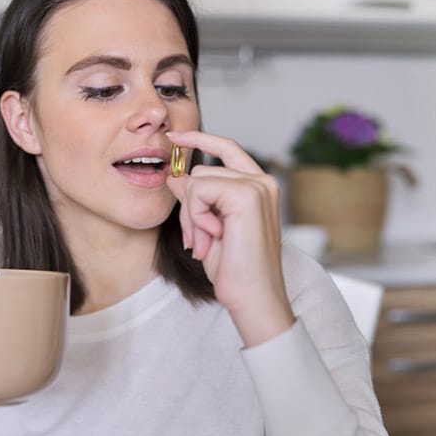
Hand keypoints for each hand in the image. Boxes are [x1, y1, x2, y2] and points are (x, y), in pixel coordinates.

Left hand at [165, 131, 294, 345]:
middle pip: (199, 173)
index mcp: (258, 186)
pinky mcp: (246, 195)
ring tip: (206, 243)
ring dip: (191, 217)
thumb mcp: (207, 228)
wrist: (254, 299)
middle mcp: (262, 181)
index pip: (226, 147)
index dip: (198, 139)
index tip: (173, 136)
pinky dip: (196, 218)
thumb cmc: (235, 270)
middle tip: (197, 240)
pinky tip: (212, 238)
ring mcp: (257, 186)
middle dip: (188, 208)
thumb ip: (194, 200)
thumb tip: (176, 176)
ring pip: (196, 182)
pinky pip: (199, 192)